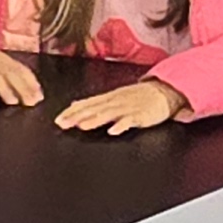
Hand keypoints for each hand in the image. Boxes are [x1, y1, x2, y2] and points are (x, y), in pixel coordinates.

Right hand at [0, 43, 45, 107]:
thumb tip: (35, 91)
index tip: (39, 97)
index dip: (32, 84)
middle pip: (11, 75)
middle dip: (22, 89)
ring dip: (4, 89)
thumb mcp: (1, 61)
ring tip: (12, 102)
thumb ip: (16, 73)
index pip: (22, 71)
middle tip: (30, 103)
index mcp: (5, 60)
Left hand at [52, 77, 188, 137]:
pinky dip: (122, 125)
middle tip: (63, 124)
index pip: (87, 104)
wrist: (164, 91)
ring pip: (109, 114)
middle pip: (94, 109)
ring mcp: (128, 108)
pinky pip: (130, 121)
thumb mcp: (114, 97)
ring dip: (95, 120)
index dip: (72, 112)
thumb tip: (74, 104)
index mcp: (108, 98)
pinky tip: (113, 131)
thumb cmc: (138, 96)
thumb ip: (94, 102)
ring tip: (82, 126)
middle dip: (77, 117)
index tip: (58, 120)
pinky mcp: (141, 116)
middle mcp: (115, 102)